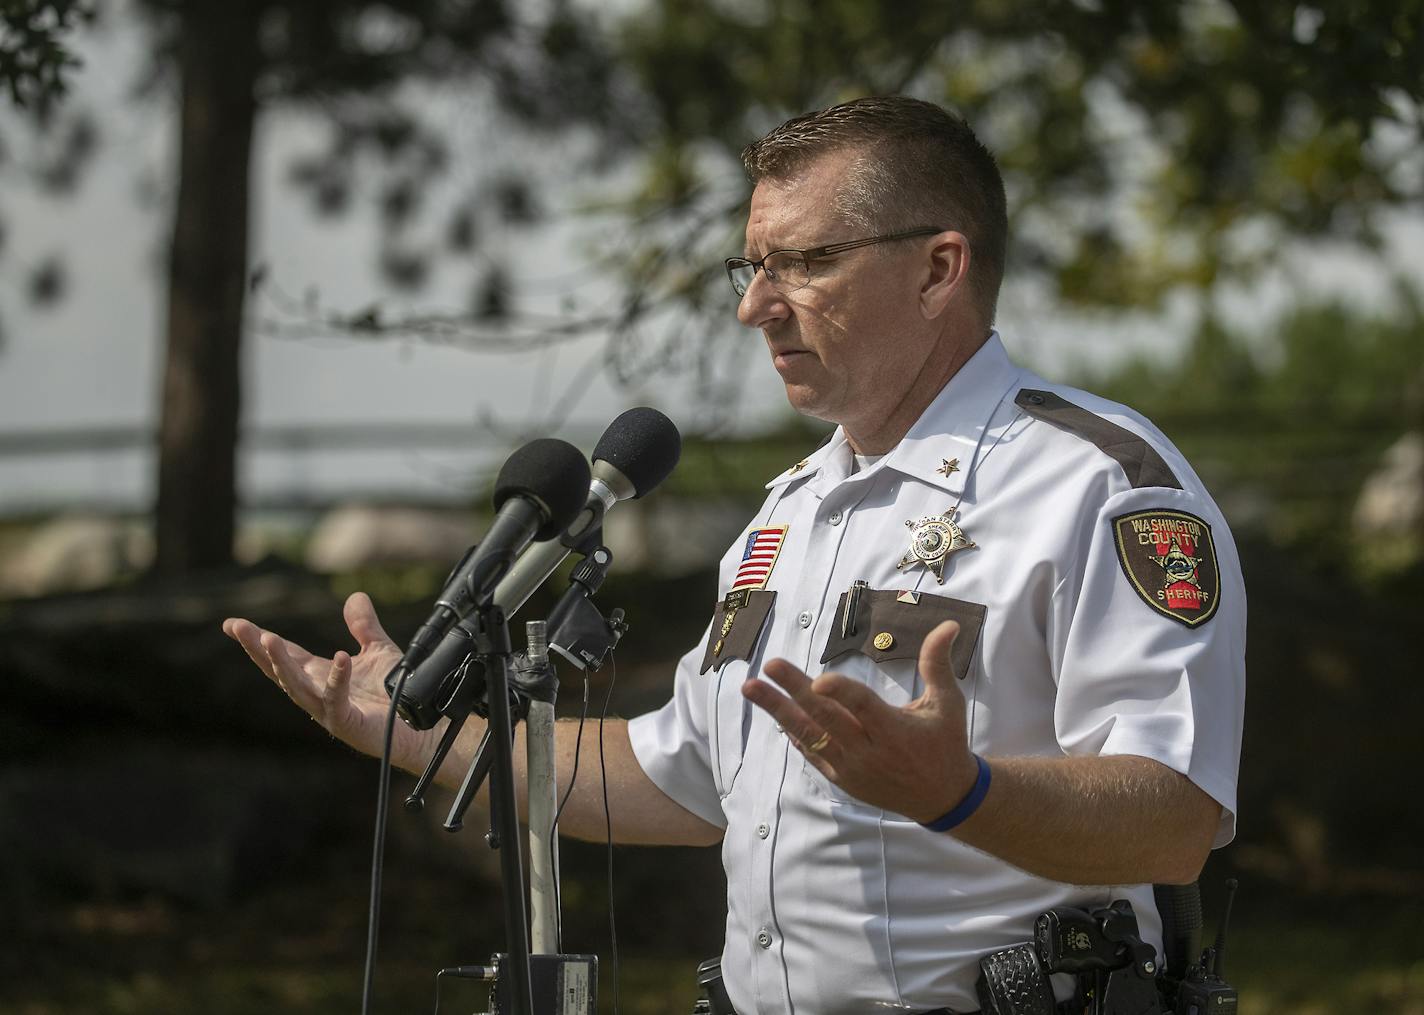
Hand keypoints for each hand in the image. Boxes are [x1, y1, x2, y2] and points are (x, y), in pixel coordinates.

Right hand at [223, 592, 439, 770]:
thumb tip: (354, 596)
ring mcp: (329, 711)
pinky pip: (337, 700)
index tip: (233, 624)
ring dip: (281, 664)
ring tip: (268, 639)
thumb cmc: (395, 695)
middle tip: (237, 628)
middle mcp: (318, 693)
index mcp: (320, 676)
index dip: (259, 639)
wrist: (420, 727)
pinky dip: (338, 679)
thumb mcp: (378, 651)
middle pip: (279, 670)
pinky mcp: (348, 723)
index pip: (285, 655)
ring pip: (297, 687)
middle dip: (257, 649)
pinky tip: (340, 658)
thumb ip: (364, 626)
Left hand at [743, 619, 977, 822]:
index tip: (819, 679)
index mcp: (895, 730)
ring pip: (810, 735)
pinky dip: (794, 733)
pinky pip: (812, 753)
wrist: (942, 798)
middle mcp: (869, 750)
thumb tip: (949, 624)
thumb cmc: (945, 743)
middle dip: (793, 691)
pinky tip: (775, 713)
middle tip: (769, 666)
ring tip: (751, 688)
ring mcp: (852, 768)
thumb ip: (938, 663)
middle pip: (826, 717)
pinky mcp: (842, 779)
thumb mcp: (948, 703)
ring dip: (778, 710)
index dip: (841, 693)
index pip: (863, 707)